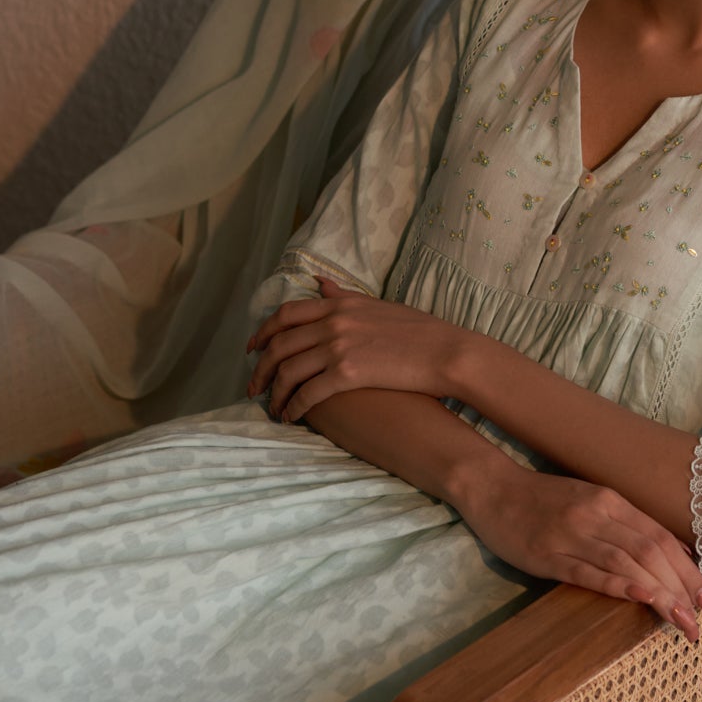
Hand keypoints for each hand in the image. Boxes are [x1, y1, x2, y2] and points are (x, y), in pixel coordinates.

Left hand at [246, 278, 460, 422]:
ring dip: (274, 393)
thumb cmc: (422, 332)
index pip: (286, 315)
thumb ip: (344, 296)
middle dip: (260, 368)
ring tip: (272, 409)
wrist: (448, 352)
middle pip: (279, 344)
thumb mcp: (378, 305)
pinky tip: (292, 418)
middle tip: (253, 387)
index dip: (263, 333)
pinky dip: (294, 407)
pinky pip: (308, 393)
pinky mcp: (348, 374)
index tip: (253, 349)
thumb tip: (320, 283)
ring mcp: (339, 347)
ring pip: (288, 371)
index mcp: (340, 304)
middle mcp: (333, 322)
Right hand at [456, 459, 701, 644]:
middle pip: (652, 552)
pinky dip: (619, 584)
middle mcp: (598, 514)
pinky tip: (641, 597)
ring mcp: (573, 534)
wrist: (493, 488)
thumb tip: (671, 553)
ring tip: (681, 621)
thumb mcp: (592, 503)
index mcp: (612, 502)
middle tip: (700, 623)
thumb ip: (627, 526)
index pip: (662, 538)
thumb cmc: (544, 500)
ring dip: (660, 593)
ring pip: (627, 562)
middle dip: (682, 589)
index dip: (690, 571)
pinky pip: (589, 571)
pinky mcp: (548, 554)